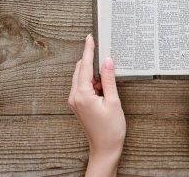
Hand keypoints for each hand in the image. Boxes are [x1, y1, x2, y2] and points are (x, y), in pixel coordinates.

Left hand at [68, 34, 125, 176]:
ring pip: (82, 77)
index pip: (85, 66)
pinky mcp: (78, 104)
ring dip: (94, 73)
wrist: (104, 149)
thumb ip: (109, 79)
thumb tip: (108, 61)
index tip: (90, 38)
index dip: (89, 50)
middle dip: (92, 61)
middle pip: (81, 69)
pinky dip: (93, 82)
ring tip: (109, 79)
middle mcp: (75, 96)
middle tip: (106, 55)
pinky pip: (83, 86)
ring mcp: (75, 101)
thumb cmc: (110, 129)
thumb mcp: (113, 102)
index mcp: (82, 94)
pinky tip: (105, 88)